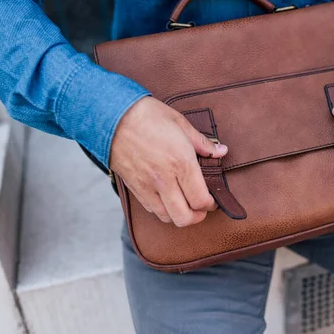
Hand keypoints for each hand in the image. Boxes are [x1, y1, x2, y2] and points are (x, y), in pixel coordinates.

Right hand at [110, 97, 226, 226]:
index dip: (211, 205)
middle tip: (201, 207)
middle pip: (184, 217)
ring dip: (179, 215)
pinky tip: (167, 198)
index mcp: (182, 163)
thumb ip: (203, 143)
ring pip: (167, 218)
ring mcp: (147, 186)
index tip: (213, 200)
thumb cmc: (147, 115)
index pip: (201, 200)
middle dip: (197, 216)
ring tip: (184, 204)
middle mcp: (165, 179)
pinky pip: (151, 209)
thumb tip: (221, 151)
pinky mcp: (134, 187)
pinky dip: (162, 209)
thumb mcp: (181, 123)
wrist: (111, 115)